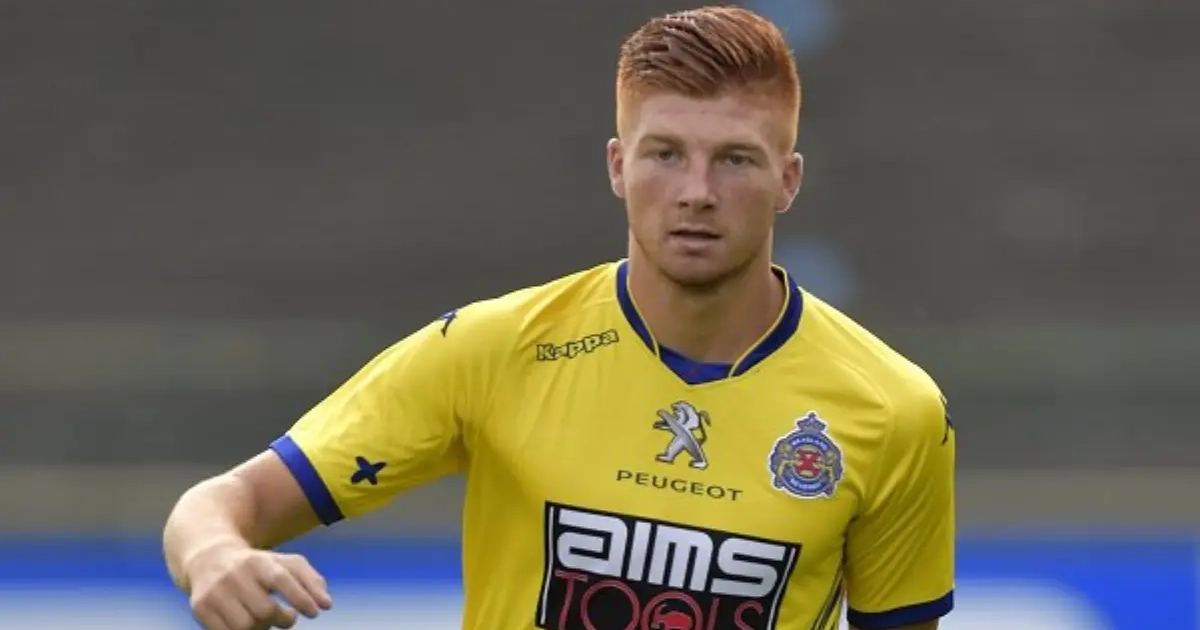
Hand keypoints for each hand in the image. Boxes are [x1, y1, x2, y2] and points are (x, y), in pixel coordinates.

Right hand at [186, 545, 332, 629]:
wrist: (208, 557)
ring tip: (263, 620)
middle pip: (265, 610)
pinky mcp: (200, 607)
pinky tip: (247, 624)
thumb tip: (326, 604)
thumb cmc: (257, 565)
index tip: (315, 612)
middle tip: (286, 617)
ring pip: (245, 625)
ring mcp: (216, 592)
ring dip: (261, 628)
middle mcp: (235, 575)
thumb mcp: (283, 563)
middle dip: (282, 619)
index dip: (302, 598)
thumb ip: (309, 579)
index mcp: (259, 561)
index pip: (283, 580)